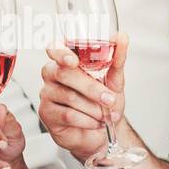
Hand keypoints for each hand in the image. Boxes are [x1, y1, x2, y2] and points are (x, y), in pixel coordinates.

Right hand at [38, 31, 127, 163]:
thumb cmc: (102, 102)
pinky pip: (68, 114)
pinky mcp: (47, 112)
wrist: (100, 131)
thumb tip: (121, 37)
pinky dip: (87, 120)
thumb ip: (117, 58)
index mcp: (66, 60)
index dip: (61, 52)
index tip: (73, 61)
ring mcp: (46, 93)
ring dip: (93, 108)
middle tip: (109, 99)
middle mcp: (52, 73)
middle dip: (91, 88)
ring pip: (69, 96)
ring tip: (105, 115)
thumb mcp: (114, 80)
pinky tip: (95, 122)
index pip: (55, 48)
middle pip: (64, 74)